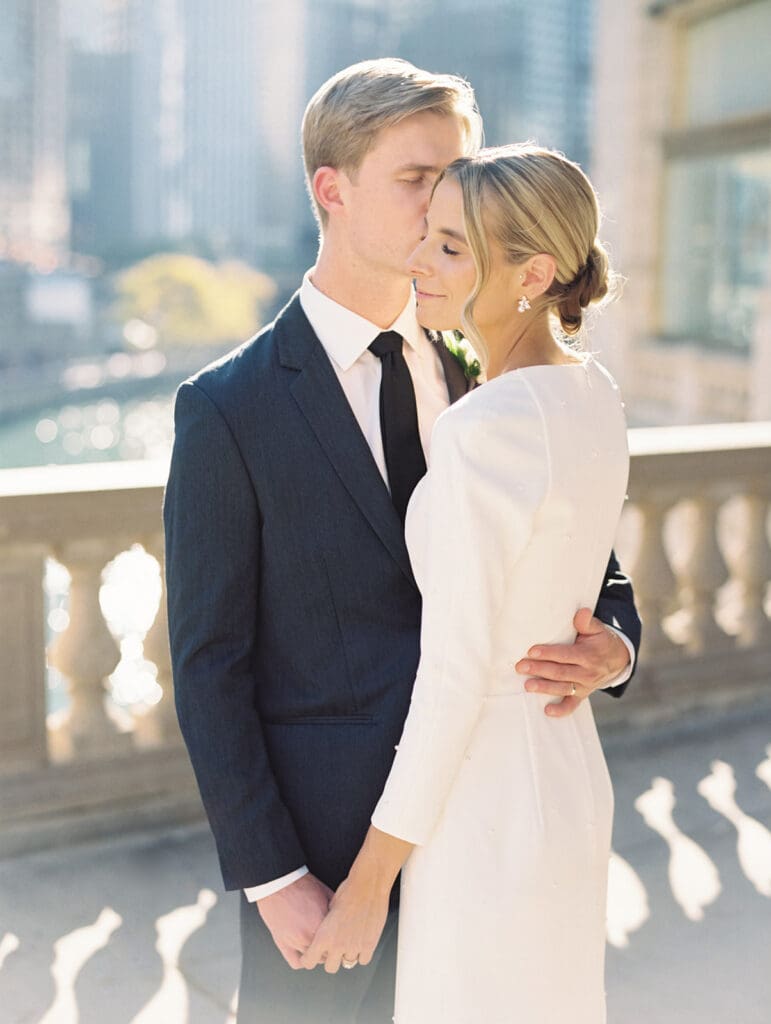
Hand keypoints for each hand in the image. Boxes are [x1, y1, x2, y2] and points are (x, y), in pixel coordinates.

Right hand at [257, 873, 333, 968]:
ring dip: (318, 955)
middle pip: (327, 954)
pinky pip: (296, 962)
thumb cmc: (302, 884)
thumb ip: (336, 910)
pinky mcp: (283, 943)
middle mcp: (310, 936)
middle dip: (331, 949)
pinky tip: (307, 955)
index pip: (338, 943)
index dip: (341, 941)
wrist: (279, 883)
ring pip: (313, 960)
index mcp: (323, 923)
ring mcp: (295, 941)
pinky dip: (303, 961)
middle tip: (332, 944)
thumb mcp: (326, 893)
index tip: (342, 939)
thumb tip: (345, 918)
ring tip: (320, 948)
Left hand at [299, 874, 390, 973]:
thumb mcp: (328, 909)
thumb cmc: (348, 891)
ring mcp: (354, 947)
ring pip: (348, 964)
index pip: (309, 961)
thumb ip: (326, 926)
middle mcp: (337, 945)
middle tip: (334, 950)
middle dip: (331, 959)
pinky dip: (362, 954)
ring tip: (350, 942)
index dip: (310, 959)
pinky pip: (363, 960)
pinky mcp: (369, 945)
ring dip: (347, 955)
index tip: (312, 957)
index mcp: (323, 936)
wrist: (367, 886)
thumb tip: (326, 931)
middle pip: (330, 967)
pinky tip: (361, 942)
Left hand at [516, 608, 630, 718]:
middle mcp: (586, 673)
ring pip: (562, 688)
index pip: (565, 655)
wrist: (617, 660)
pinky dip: (561, 710)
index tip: (531, 651)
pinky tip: (547, 711)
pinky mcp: (582, 695)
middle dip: (539, 669)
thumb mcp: (598, 629)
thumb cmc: (600, 641)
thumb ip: (588, 622)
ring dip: (544, 688)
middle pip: (560, 672)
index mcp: (588, 655)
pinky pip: (572, 705)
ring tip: (528, 686)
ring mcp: (584, 686)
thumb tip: (582, 612)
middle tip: (520, 666)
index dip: (549, 653)